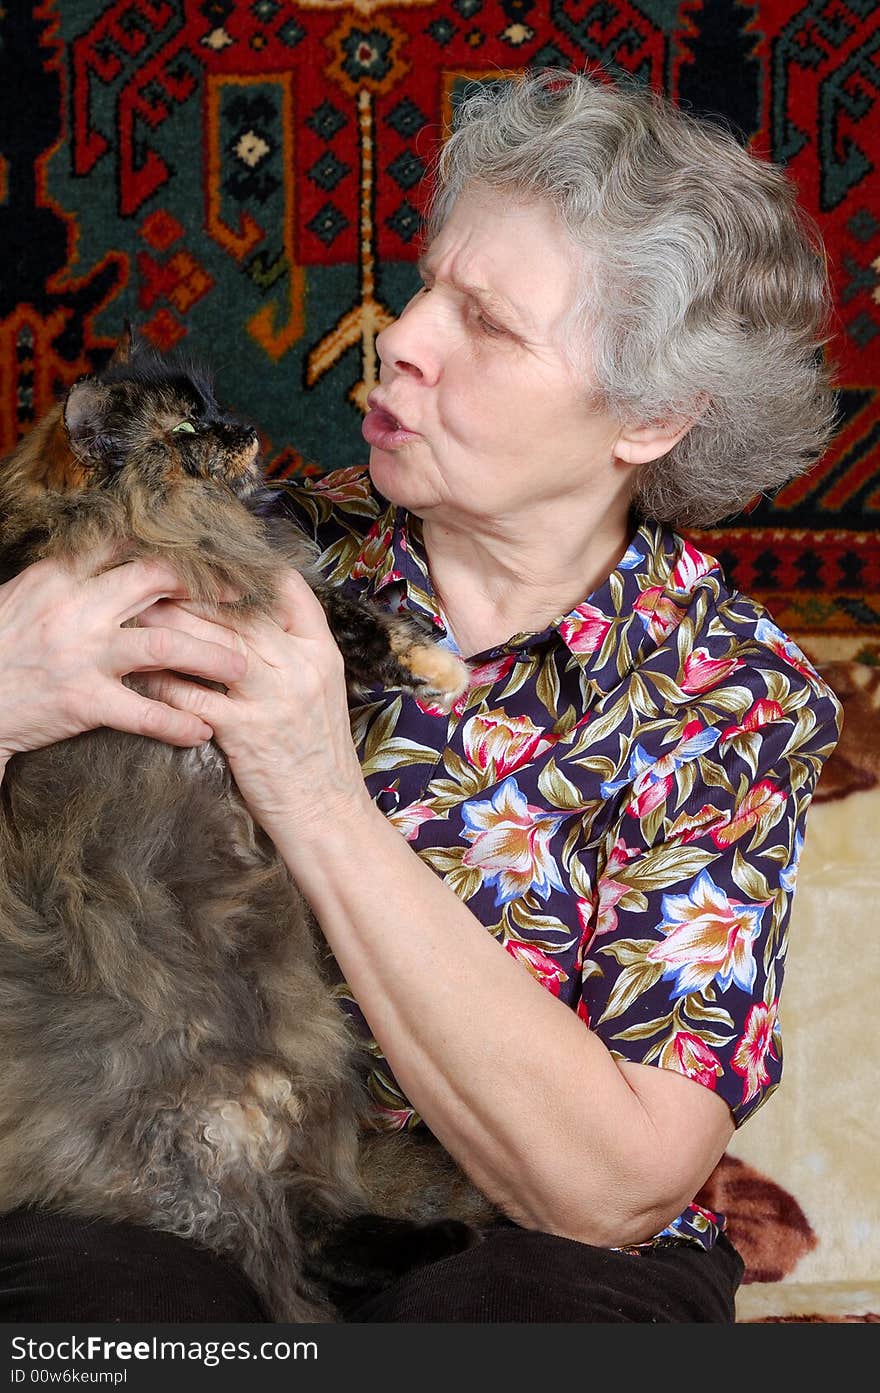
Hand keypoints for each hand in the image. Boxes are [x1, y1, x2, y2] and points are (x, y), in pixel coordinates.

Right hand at [0, 556, 246, 763]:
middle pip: (157, 581)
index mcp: (60, 575)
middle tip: (244, 597)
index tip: (209, 551)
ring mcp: (82, 654)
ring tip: (241, 667)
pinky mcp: (83, 702)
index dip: (173, 546)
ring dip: (211, 656)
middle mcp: (76, 606)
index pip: (127, 545)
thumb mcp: (28, 595)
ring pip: (166, 646)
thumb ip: (72, 578)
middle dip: (207, 587)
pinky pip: (144, 712)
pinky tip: (201, 729)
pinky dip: (178, 722)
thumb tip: (118, 558)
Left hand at [136, 570, 370, 845]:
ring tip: (136, 617)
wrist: (327, 811)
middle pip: (237, 612)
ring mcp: (272, 699)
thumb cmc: (317, 751)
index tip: (209, 564)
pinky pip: (192, 696)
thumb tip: (249, 614)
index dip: (244, 571)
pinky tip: (140, 673)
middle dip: (191, 594)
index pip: (287, 589)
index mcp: (320, 651)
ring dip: (168, 629)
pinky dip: (162, 683)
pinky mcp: (244, 733)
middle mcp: (299, 668)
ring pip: (211, 646)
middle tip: (152, 581)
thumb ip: (291, 650)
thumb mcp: (321, 689)